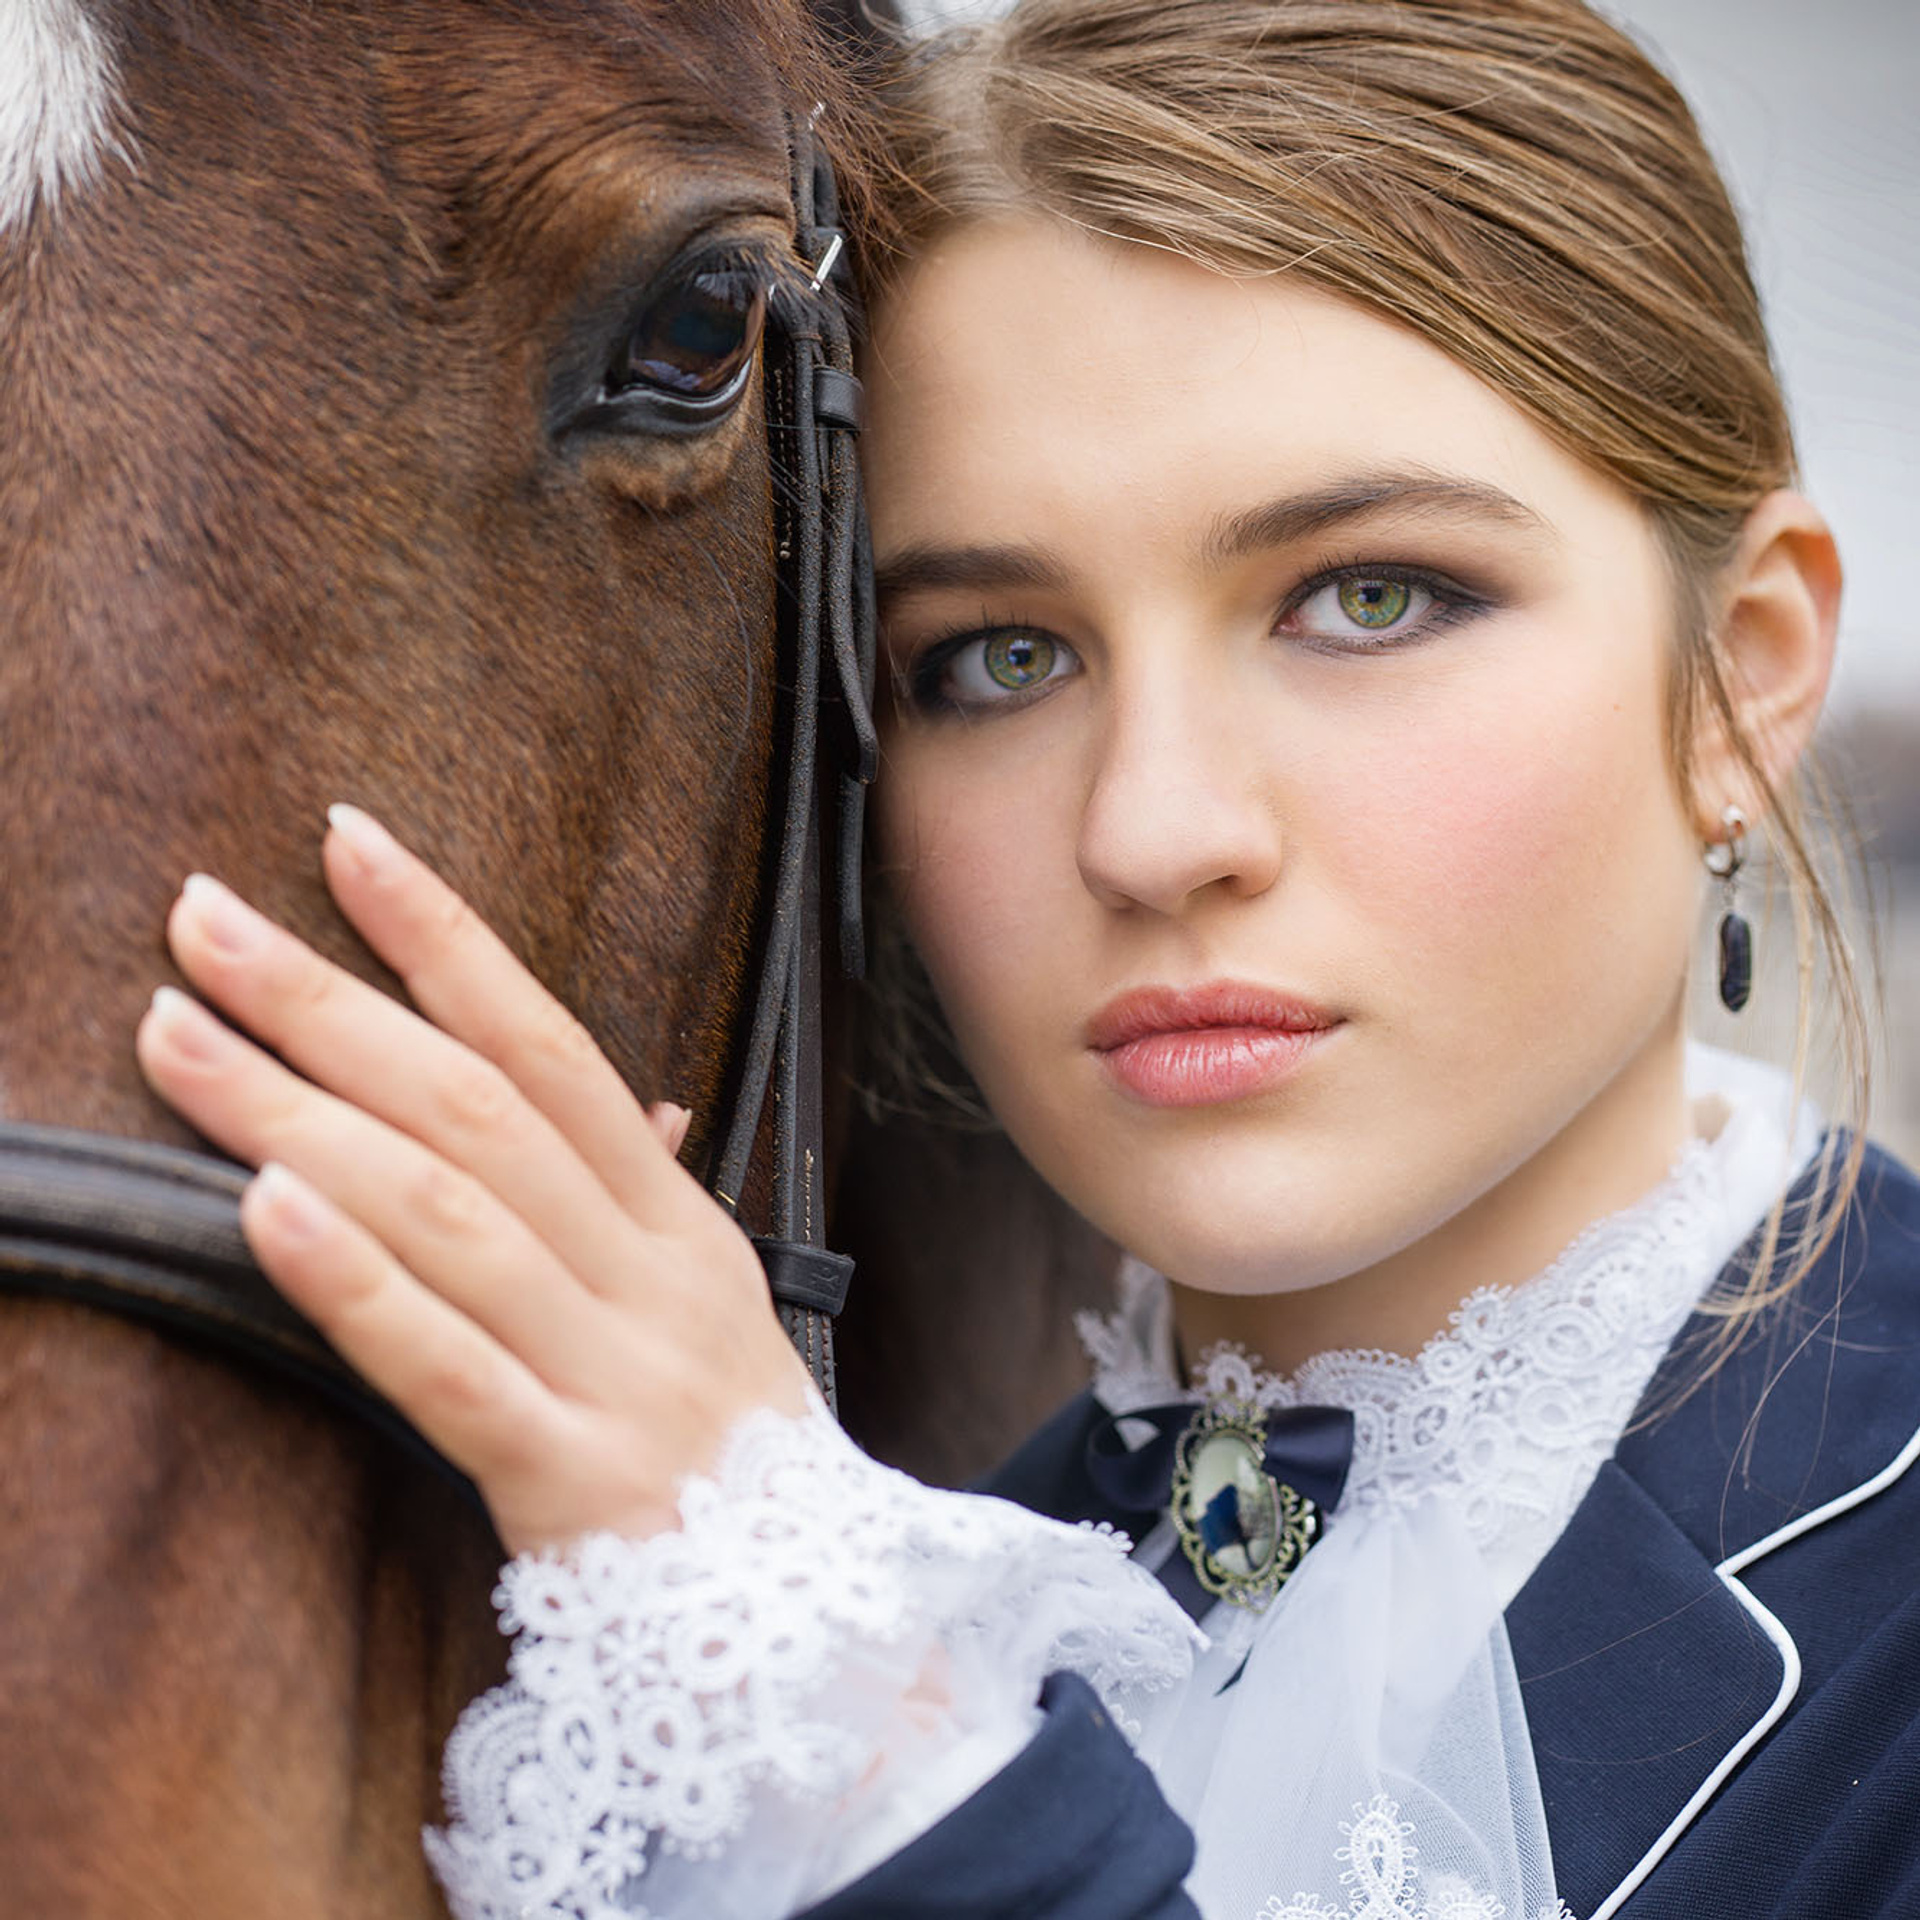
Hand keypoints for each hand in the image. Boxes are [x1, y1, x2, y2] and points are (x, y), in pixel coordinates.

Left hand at [134, 805, 811, 1556]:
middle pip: (476, 1109)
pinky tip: (266, 1205)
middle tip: (202, 923)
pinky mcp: (571, 1482)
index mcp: (676, 1222)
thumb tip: (634, 1098)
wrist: (810, 1629)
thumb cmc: (726, 1454)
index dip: (448, 939)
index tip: (345, 843)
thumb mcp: (702, 1307)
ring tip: (179, 1040)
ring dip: (302, 1115)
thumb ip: (644, 1200)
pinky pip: (452, 1370)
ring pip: (450, 1215)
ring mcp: (616, 1373)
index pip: (551, 1047)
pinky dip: (357, 1282)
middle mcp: (650, 1274)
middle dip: (331, 1004)